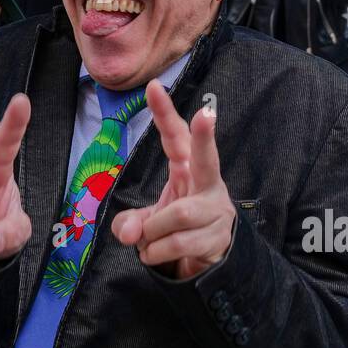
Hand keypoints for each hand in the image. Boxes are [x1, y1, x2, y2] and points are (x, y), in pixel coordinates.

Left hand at [112, 81, 235, 279]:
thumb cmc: (177, 228)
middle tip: (205, 113)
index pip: (175, 137)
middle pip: (206, 158)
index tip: (153, 86)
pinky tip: (156, 254)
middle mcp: (207, 185)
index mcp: (188, 169)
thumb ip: (132, 222)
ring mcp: (216, 211)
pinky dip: (157, 252)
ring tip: (148, 242)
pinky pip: (178, 242)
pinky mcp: (219, 237)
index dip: (164, 113)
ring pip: (178, 215)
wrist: (209, 261)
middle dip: (204, 136)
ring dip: (153, 232)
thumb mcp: (148, 221)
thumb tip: (128, 233)